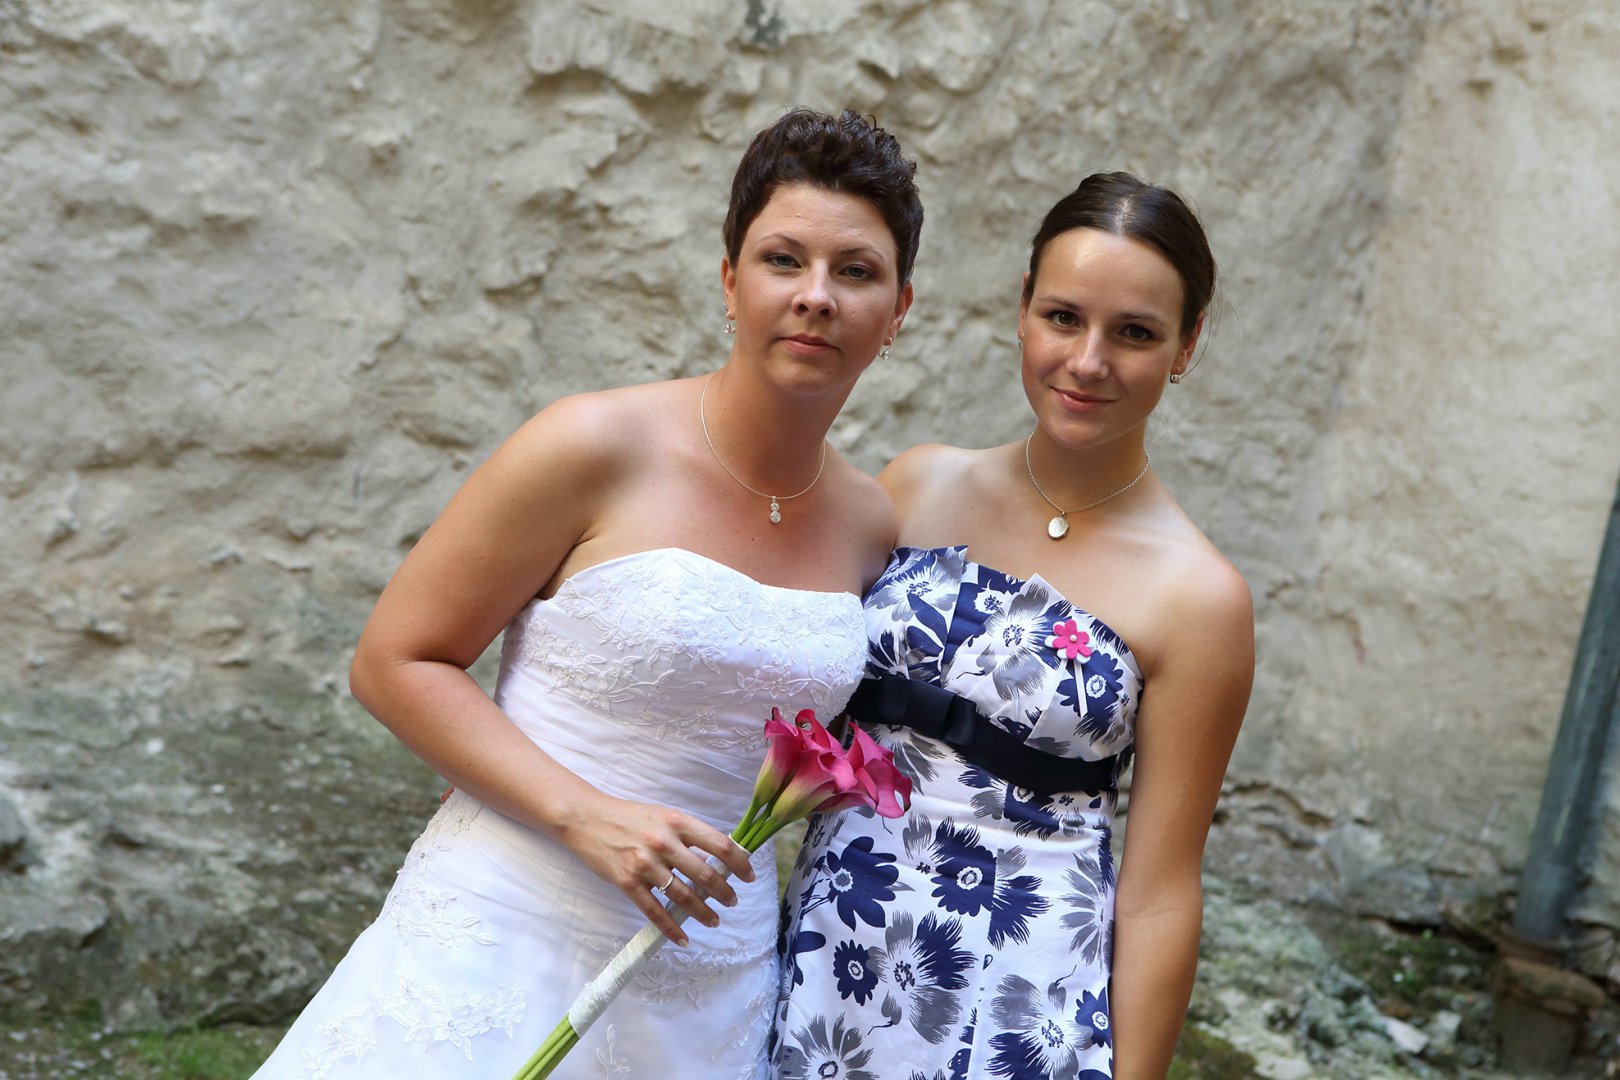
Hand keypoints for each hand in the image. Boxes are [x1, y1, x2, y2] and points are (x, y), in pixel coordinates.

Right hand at [558, 791, 756, 945]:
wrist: (587, 819)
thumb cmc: (629, 817)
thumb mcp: (663, 816)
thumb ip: (688, 835)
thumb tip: (718, 857)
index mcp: (677, 821)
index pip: (720, 845)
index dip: (740, 863)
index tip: (748, 876)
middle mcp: (663, 842)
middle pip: (706, 874)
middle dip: (725, 892)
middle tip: (733, 901)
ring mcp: (645, 864)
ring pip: (684, 896)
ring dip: (704, 912)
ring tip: (714, 920)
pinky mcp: (628, 882)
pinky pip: (655, 912)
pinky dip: (672, 929)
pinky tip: (684, 939)